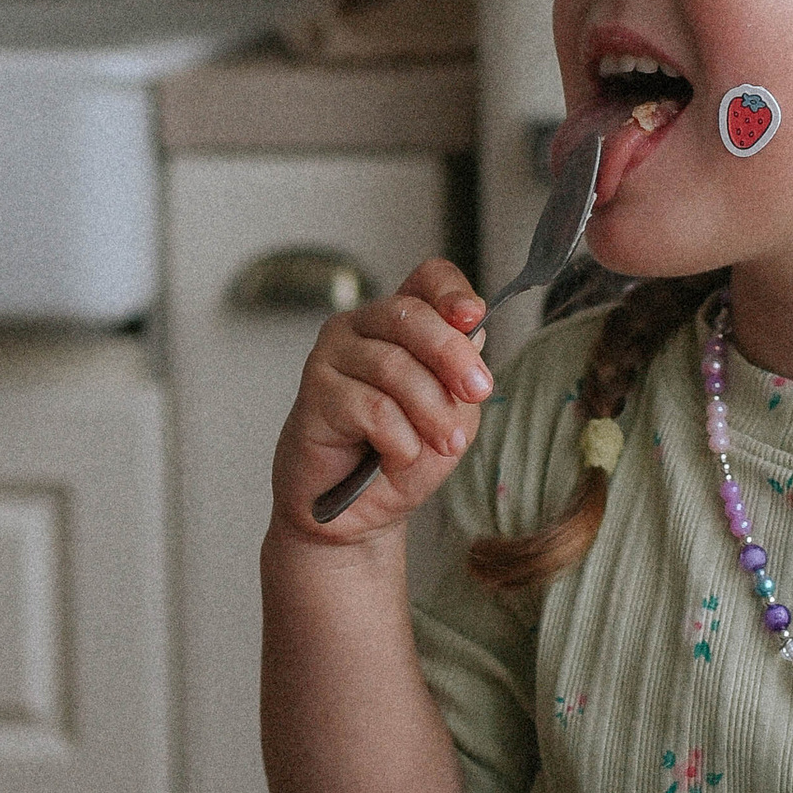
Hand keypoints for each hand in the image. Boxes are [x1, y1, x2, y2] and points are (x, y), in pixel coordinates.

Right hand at [270, 258, 492, 544]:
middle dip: (452, 354)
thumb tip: (472, 331)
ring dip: (431, 411)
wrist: (357, 513)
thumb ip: (460, 373)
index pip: (427, 278)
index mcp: (401, 322)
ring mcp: (333, 356)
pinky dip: (399, 439)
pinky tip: (396, 456)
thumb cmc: (402, 456)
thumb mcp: (453, 413)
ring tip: (446, 444)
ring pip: (394, 366)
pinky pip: (371, 407)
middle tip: (478, 392)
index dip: (452, 290)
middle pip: (411, 315)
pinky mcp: (313, 393)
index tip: (474, 316)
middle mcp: (362, 328)